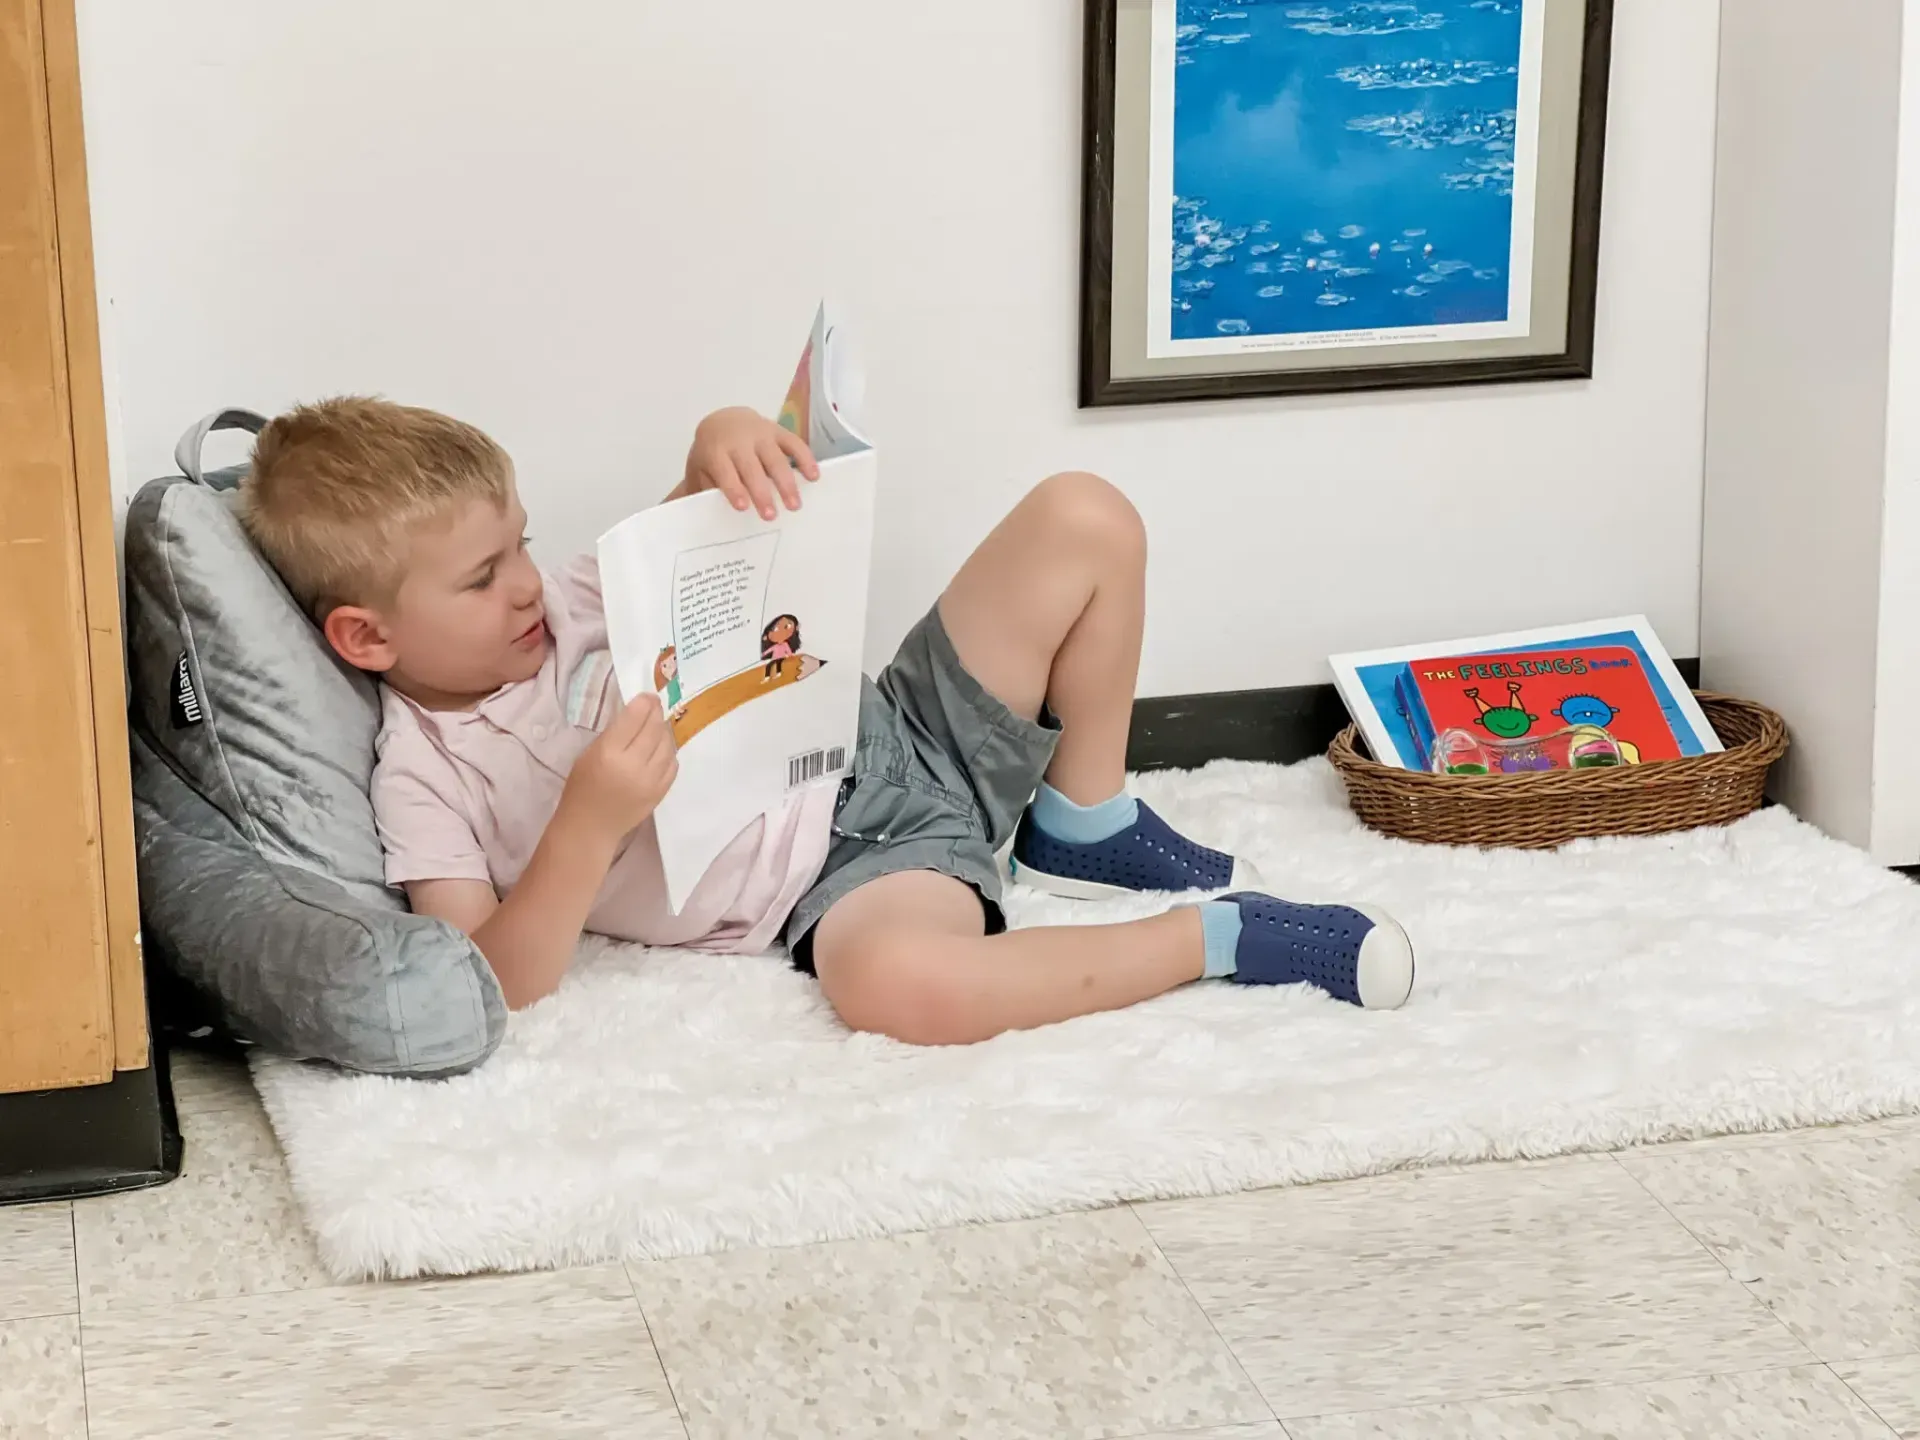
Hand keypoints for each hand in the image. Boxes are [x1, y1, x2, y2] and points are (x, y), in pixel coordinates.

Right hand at [560, 694, 677, 841]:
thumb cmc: (582, 788)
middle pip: (654, 729)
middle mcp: (633, 765)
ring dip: (665, 731)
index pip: (634, 718)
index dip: (644, 703)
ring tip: (658, 726)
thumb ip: (614, 734)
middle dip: (657, 712)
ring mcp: (650, 781)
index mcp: (609, 753)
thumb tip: (638, 712)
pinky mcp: (660, 792)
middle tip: (656, 705)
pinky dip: (669, 752)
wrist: (591, 826)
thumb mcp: (589, 754)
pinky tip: (662, 748)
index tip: (648, 696)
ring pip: (667, 745)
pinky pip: (673, 764)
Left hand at [683, 407, 818, 519]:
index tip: (743, 507)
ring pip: (775, 458)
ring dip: (786, 483)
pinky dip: (805, 459)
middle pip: (752, 467)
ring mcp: (761, 433)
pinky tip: (814, 477)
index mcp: (716, 450)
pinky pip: (795, 443)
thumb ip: (709, 489)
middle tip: (770, 516)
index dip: (734, 488)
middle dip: (762, 492)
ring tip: (794, 505)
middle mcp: (739, 440)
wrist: (724, 423)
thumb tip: (719, 518)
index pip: (725, 471)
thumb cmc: (714, 455)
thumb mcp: (703, 469)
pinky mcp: (779, 431)